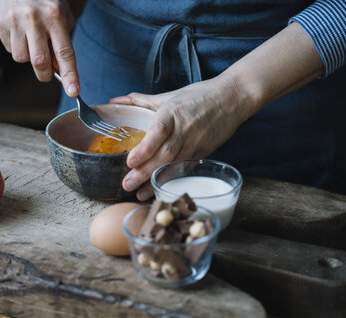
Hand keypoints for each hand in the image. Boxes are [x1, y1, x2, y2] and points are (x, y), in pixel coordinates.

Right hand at [0, 0, 78, 96]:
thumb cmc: (46, 1)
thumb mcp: (62, 17)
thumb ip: (62, 44)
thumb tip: (57, 70)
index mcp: (55, 16)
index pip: (64, 52)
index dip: (69, 75)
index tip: (73, 91)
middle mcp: (34, 19)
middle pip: (40, 62)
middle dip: (45, 74)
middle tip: (48, 73)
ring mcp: (15, 20)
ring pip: (22, 58)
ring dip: (28, 58)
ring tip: (31, 40)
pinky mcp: (0, 22)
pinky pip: (10, 49)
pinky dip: (17, 47)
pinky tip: (20, 33)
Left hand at [110, 73, 253, 200]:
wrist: (232, 98)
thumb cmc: (198, 96)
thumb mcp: (168, 96)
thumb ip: (140, 101)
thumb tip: (114, 101)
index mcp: (172, 113)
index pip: (158, 132)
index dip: (145, 148)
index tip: (130, 161)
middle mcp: (184, 129)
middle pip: (164, 154)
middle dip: (144, 172)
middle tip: (127, 184)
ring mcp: (195, 143)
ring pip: (174, 165)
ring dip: (156, 180)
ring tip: (139, 194)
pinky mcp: (203, 152)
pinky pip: (185, 168)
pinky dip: (172, 179)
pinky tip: (160, 189)